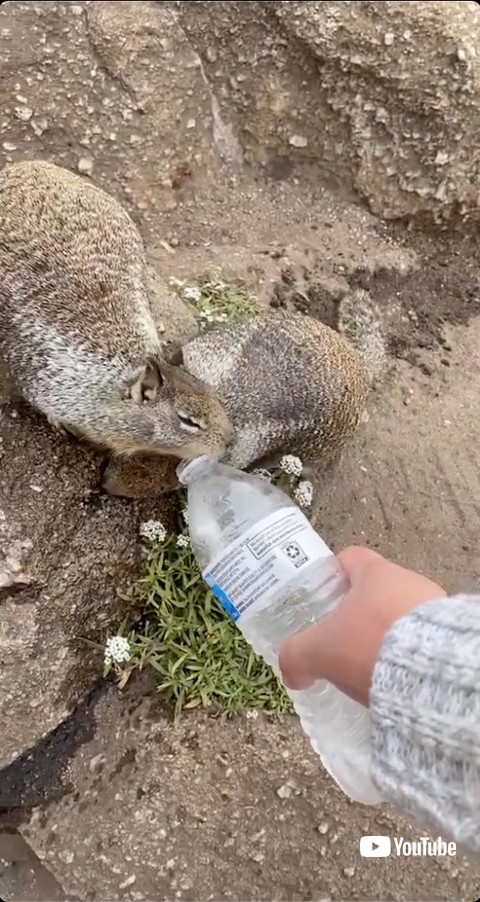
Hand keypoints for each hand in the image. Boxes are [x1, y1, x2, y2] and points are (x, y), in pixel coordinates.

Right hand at [278, 546, 445, 705]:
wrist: (428, 669)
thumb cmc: (368, 644)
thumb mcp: (319, 652)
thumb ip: (296, 656)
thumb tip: (293, 672)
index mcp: (373, 573)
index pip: (350, 558)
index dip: (333, 574)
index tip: (323, 595)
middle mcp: (405, 580)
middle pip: (375, 588)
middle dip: (358, 612)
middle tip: (341, 639)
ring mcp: (430, 603)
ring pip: (398, 613)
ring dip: (383, 633)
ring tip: (369, 663)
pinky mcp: (446, 629)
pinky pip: (419, 634)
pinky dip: (404, 649)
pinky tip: (395, 673)